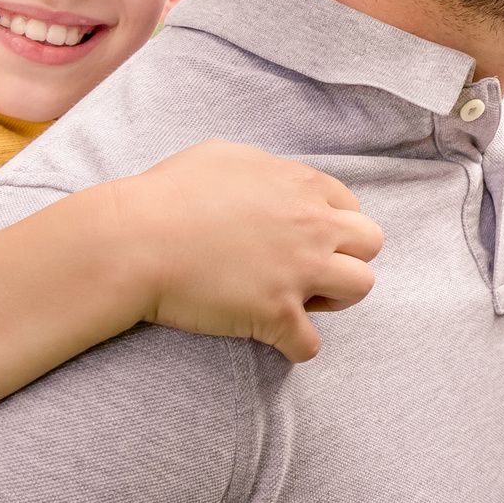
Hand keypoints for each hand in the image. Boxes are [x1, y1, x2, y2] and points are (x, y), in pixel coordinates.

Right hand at [100, 141, 383, 364]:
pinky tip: (272, 337)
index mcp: (301, 186)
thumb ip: (265, 170)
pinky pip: (311, 344)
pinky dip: (295, 345)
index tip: (305, 239)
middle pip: (371, 244)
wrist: (133, 240)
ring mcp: (298, 271)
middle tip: (308, 270)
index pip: (352, 207)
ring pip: (360, 288)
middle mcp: (311, 226)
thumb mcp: (224, 156)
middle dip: (346, 257)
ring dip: (334, 298)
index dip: (332, 226)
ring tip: (298, 300)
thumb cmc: (166, 195)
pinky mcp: (276, 314)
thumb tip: (274, 182)